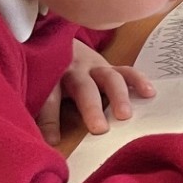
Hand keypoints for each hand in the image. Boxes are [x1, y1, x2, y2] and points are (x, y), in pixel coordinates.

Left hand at [39, 39, 154, 144]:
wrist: (52, 41)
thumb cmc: (43, 72)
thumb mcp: (34, 87)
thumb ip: (37, 110)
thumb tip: (38, 141)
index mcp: (49, 76)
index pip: (50, 98)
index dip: (50, 120)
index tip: (53, 141)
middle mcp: (73, 68)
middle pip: (83, 87)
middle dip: (91, 108)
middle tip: (100, 129)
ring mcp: (94, 65)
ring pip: (108, 78)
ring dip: (118, 96)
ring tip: (125, 115)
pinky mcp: (109, 66)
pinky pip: (125, 71)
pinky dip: (137, 80)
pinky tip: (148, 93)